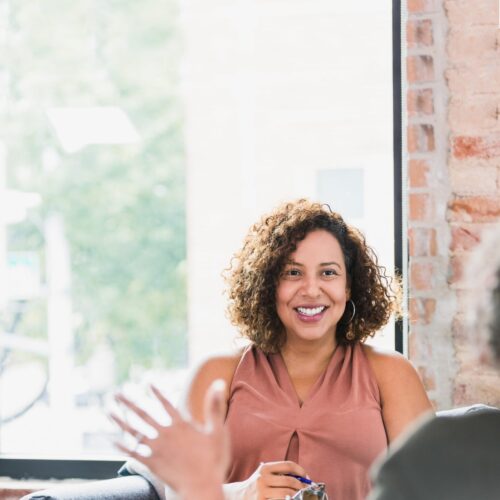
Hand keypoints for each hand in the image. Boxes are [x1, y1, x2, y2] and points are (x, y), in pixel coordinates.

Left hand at [110, 380, 228, 499]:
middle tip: (116, 393)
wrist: (202, 487)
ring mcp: (157, 449)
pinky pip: (133, 453)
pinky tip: (112, 440)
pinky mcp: (152, 464)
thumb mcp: (217, 430)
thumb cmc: (213, 461)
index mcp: (181, 425)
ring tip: (108, 411)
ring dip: (120, 421)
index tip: (148, 384)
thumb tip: (218, 382)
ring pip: (133, 432)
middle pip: (143, 415)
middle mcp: (166, 434)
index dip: (157, 393)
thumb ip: (214, 406)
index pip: (166, 404)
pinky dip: (122, 446)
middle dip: (128, 403)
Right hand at [242, 460, 308, 499]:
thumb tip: (302, 477)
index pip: (288, 465)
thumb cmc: (257, 485)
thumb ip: (279, 473)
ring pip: (286, 493)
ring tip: (302, 496)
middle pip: (289, 480)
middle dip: (302, 486)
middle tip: (308, 490)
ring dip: (298, 495)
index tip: (307, 477)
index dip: (300, 470)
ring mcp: (262, 492)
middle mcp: (263, 478)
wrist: (240, 496)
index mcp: (265, 468)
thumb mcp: (265, 474)